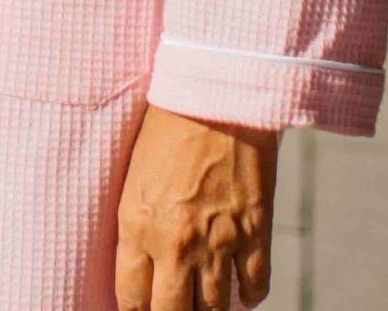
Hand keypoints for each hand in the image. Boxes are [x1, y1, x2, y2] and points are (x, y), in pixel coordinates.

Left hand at [114, 106, 277, 310]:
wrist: (218, 97)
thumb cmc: (168, 130)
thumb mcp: (134, 180)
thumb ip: (137, 227)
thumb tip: (144, 266)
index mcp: (137, 227)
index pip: (132, 300)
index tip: (142, 309)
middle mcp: (176, 244)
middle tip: (175, 309)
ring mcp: (219, 242)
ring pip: (215, 309)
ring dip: (210, 309)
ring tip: (205, 301)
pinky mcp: (255, 232)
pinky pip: (254, 288)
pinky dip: (248, 295)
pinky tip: (240, 290)